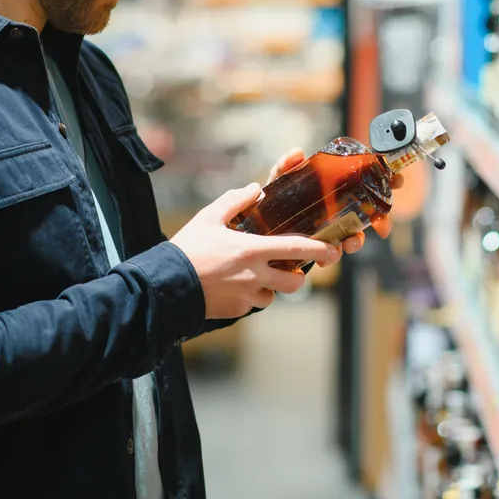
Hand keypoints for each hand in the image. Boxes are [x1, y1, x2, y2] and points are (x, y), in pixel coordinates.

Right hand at [170, 183, 341, 319]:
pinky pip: (251, 304)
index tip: (333, 250)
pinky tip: (231, 286)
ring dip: (270, 288)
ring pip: (273, 296)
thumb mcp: (208, 218)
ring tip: (251, 276)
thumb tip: (254, 188)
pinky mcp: (236, 310)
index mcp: (253, 249)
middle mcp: (255, 275)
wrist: (165, 285)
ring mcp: (246, 295)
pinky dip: (248, 297)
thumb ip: (234, 201)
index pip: (297, 249)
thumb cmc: (187, 249)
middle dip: (297, 276)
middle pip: (295, 282)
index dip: (320, 250)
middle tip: (288, 268)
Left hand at [267, 147, 406, 261]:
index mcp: (334, 188)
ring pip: (355, 236)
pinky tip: (326, 258)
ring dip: (358, 241)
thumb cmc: (271, 201)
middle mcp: (338, 208)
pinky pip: (332, 253)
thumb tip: (297, 152)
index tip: (398, 179)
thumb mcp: (278, 181)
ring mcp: (331, 229)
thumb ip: (285, 166)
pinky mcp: (320, 246)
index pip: (366, 180)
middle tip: (383, 227)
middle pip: (370, 213)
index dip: (386, 179)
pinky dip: (332, 256)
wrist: (256, 230)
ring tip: (351, 244)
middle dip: (383, 220)